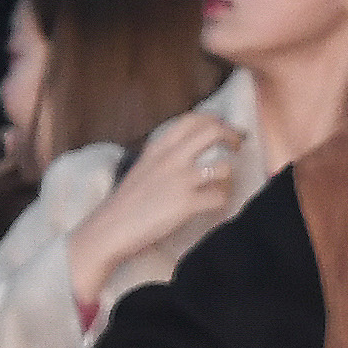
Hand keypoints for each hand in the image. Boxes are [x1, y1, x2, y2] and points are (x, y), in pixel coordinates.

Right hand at [61, 111, 241, 310]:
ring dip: (229, 176)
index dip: (215, 121)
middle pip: (212, 131)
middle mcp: (170, 158)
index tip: (225, 130)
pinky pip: (220, 197)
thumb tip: (193, 153)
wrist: (110, 228)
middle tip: (237, 148)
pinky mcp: (187, 203)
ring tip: (223, 183)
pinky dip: (222, 202)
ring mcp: (179, 180)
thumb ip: (166, 158)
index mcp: (158, 147)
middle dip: (232, 137)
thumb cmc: (128, 202)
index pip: (191, 119)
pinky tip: (213, 206)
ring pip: (224, 166)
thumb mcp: (144, 168)